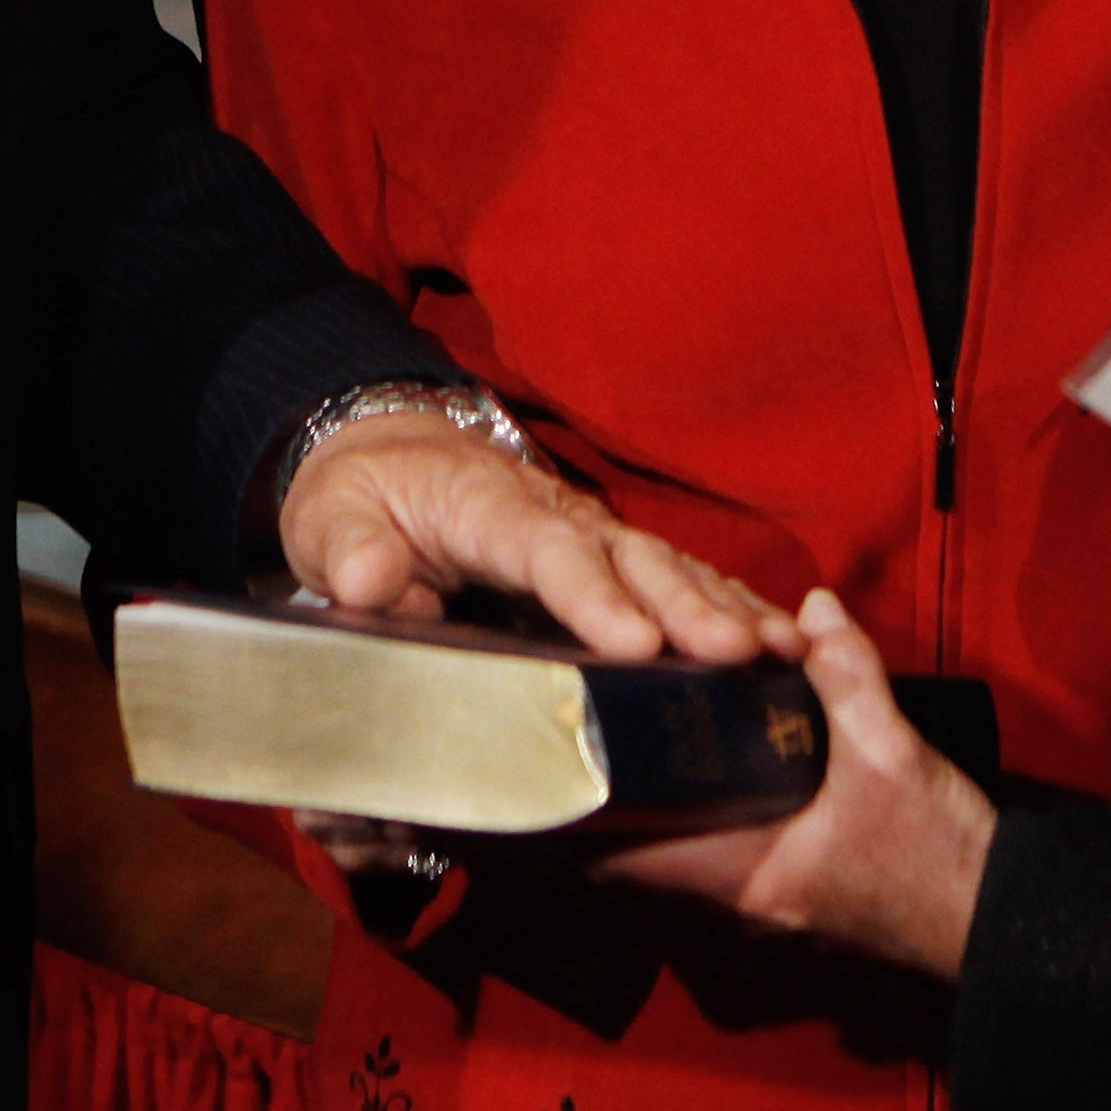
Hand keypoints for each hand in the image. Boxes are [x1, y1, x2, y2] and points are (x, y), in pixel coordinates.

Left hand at [277, 408, 791, 667]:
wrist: (388, 456)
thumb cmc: (361, 497)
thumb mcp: (328, 520)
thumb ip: (347, 551)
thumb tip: (373, 583)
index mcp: (488, 510)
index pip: (546, 552)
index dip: (593, 597)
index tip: (636, 641)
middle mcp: (558, 516)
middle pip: (631, 560)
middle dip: (689, 608)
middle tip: (738, 654)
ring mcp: (594, 534)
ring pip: (669, 568)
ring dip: (726, 610)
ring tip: (782, 654)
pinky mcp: (612, 558)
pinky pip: (679, 579)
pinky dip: (732, 606)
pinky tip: (781, 643)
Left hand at [597, 591, 994, 976]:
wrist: (995, 914)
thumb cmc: (940, 852)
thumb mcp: (895, 754)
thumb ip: (849, 676)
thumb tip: (813, 608)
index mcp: (747, 875)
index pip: (628, 857)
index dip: (577, 812)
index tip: (548, 754)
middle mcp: (739, 896)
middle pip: (637, 850)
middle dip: (605, 794)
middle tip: (573, 723)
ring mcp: (761, 894)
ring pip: (674, 847)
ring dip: (648, 799)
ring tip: (615, 731)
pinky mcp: (786, 880)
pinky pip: (716, 841)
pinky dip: (696, 801)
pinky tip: (694, 749)